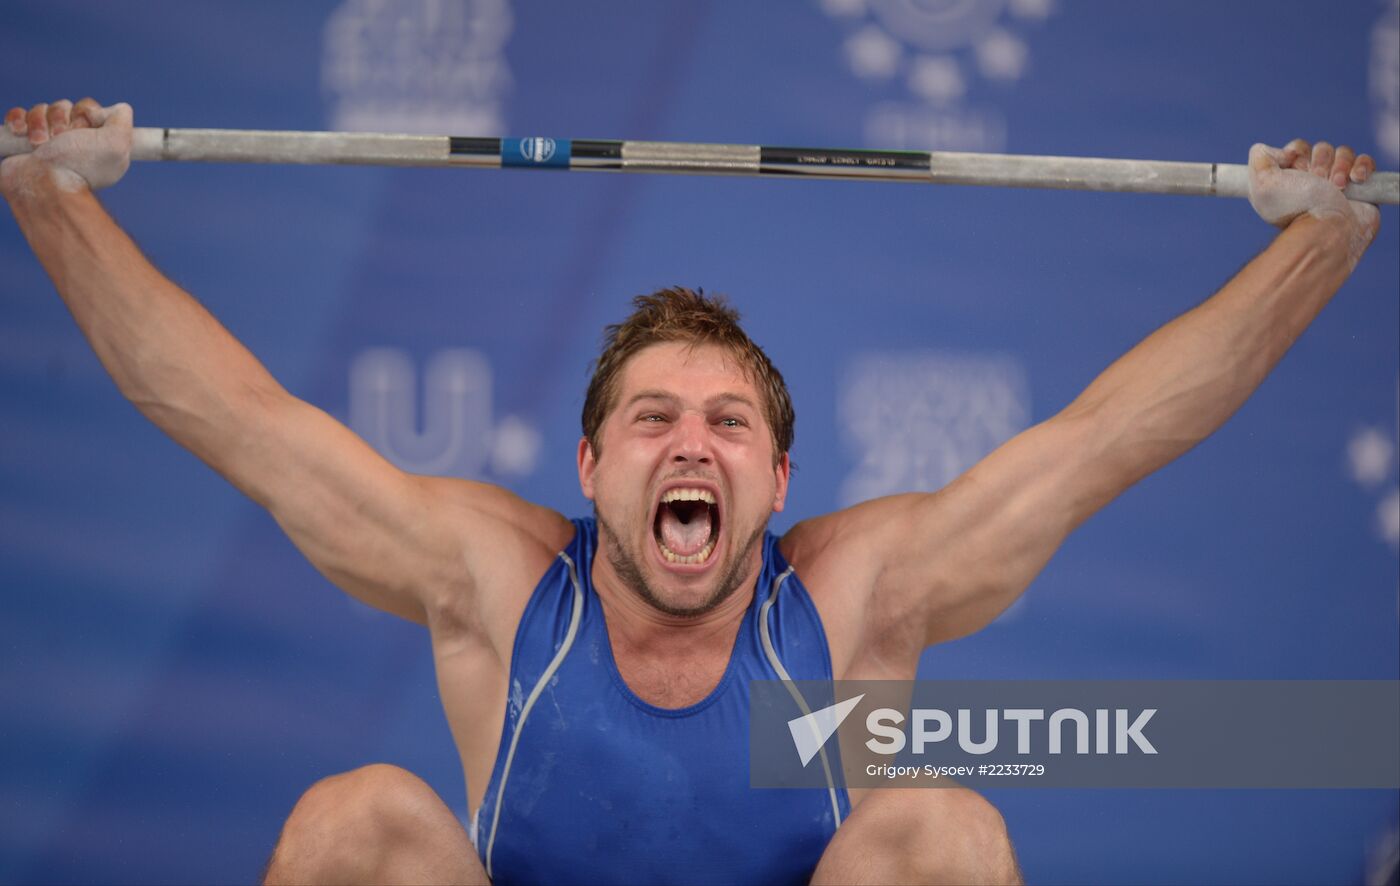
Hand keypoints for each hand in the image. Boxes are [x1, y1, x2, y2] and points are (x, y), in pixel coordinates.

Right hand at [1, 98, 132, 196]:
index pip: (89, 109)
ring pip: (42, 110)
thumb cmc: (79, 167)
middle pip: (65, 107)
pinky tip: (22, 134)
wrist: (42, 186)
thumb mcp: (116, 144)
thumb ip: (123, 122)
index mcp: (97, 143)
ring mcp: (48, 143)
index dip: (85, 112)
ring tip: (41, 143)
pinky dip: (19, 120)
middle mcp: (74, 143)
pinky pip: (20, 115)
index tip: (86, 128)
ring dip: (39, 122)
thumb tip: (121, 109)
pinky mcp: (24, 142)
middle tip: (61, 137)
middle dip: (61, 118)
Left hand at [1247, 139, 1379, 263]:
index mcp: (1289, 180)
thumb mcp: (1262, 183)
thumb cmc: (1296, 208)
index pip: (1297, 149)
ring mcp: (1338, 183)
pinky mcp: (1361, 187)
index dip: (1298, 153)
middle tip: (1316, 180)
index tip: (1295, 169)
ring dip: (1340, 165)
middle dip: (1320, 161)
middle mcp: (1312, 181)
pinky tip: (1355, 180)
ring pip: (1343, 152)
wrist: (1328, 231)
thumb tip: (1275, 150)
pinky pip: (1365, 161)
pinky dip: (1361, 166)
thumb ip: (1260, 159)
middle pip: (1321, 148)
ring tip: (1336, 186)